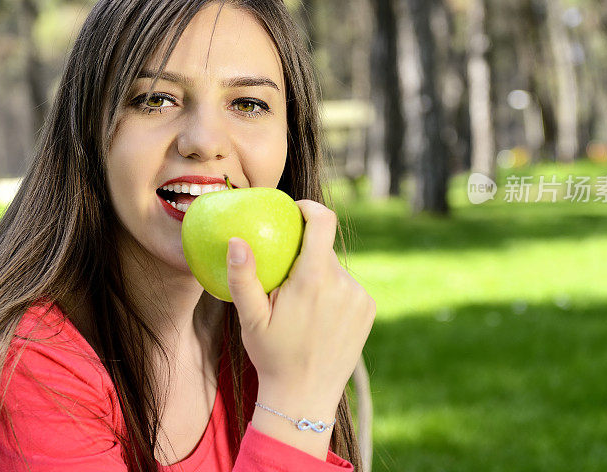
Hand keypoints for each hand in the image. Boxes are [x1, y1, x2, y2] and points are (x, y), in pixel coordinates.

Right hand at [226, 199, 375, 407]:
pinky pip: (347, 286)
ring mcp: (359, 297)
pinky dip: (332, 291)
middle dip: (304, 254)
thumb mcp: (250, 319)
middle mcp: (343, 284)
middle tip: (283, 279)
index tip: (294, 211)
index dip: (309, 208)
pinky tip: (318, 318)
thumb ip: (242, 277)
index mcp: (313, 281)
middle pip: (323, 248)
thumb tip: (237, 240)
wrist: (305, 398)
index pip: (322, 221)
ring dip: (318, 276)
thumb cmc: (272, 356)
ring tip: (300, 308)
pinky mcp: (369, 309)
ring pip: (334, 269)